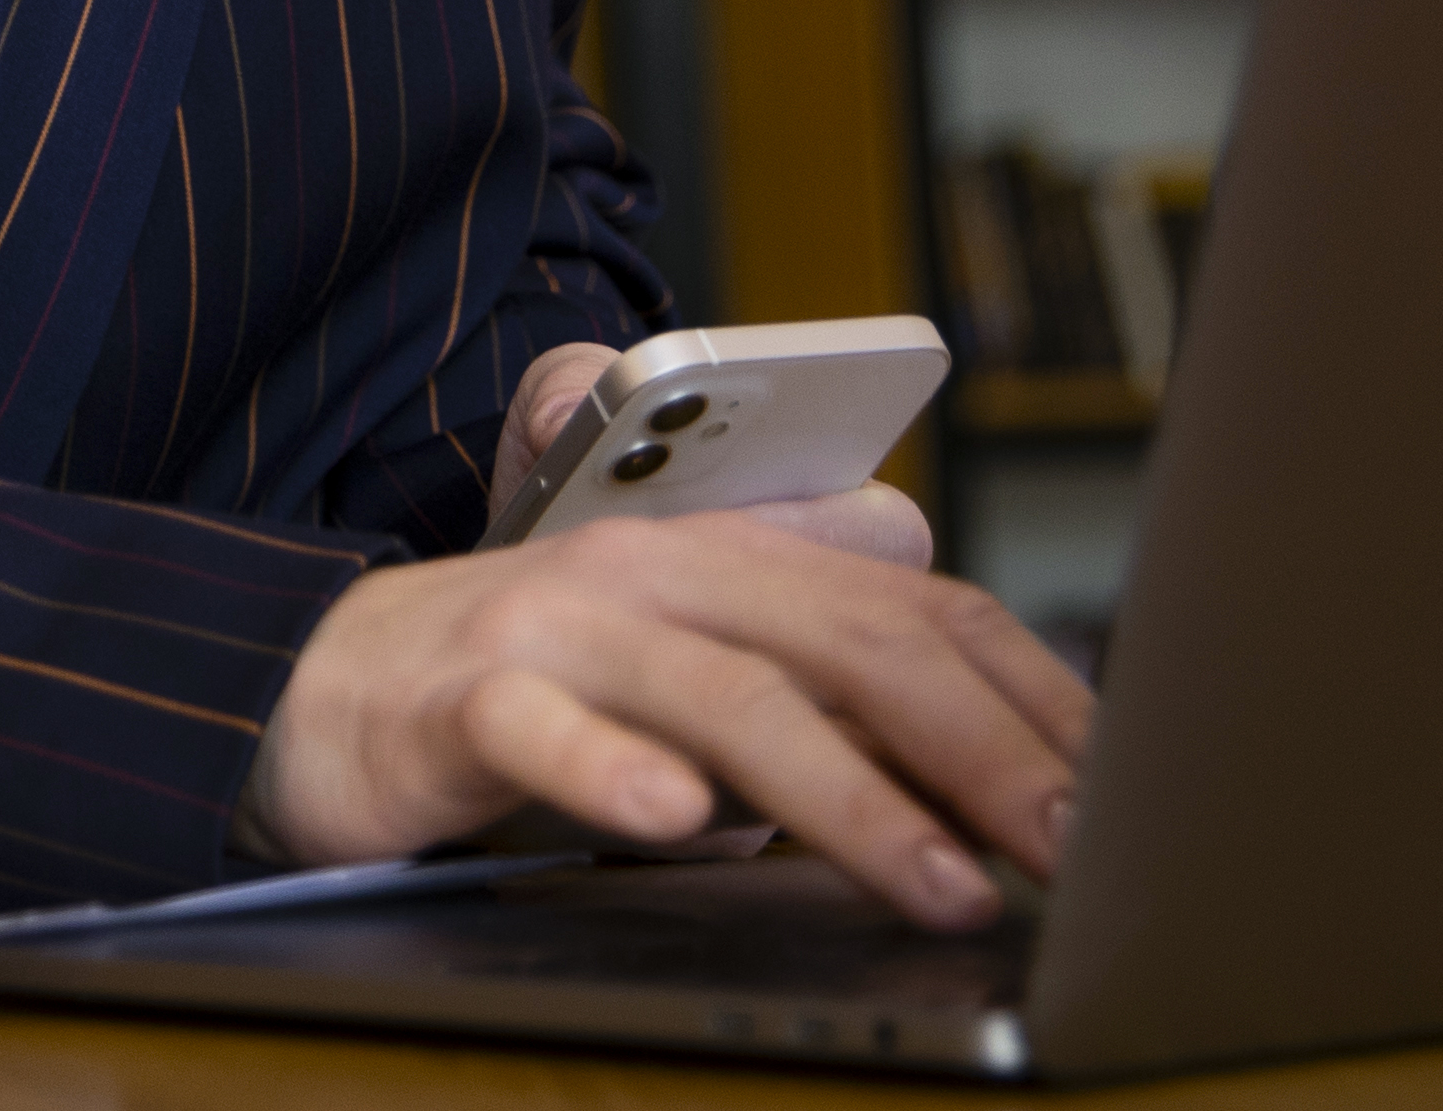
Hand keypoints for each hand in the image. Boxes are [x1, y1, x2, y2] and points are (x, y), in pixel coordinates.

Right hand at [252, 347, 1095, 928]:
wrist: (319, 686)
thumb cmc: (535, 697)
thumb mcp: (693, 692)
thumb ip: (821, 704)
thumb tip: (995, 763)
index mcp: (731, 561)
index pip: (915, 610)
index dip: (1029, 696)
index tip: (1123, 797)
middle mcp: (656, 572)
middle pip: (847, 644)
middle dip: (980, 749)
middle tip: (1075, 850)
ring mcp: (557, 627)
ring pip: (726, 699)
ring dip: (849, 795)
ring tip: (942, 880)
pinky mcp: (461, 696)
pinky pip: (544, 731)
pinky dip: (614, 777)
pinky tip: (675, 827)